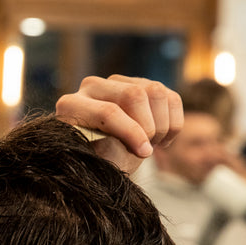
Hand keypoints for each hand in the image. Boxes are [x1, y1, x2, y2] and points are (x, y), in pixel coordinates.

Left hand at [55, 75, 182, 172]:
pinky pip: (170, 97)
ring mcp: (118, 82)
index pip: (108, 111)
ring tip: (151, 144)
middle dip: (148, 127)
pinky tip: (161, 139)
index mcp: (71, 105)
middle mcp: (92, 86)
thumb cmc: (99, 162)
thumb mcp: (101, 162)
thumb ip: (109, 151)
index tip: (144, 153)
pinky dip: (174, 123)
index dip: (132, 133)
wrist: (106, 157)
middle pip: (134, 95)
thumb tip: (126, 142)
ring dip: (162, 125)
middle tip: (146, 150)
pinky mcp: (141, 83)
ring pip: (155, 92)